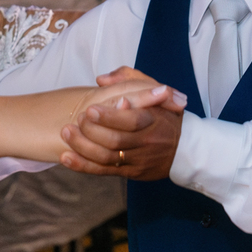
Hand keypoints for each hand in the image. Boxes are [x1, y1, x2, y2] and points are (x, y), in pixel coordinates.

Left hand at [60, 69, 186, 179]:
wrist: (185, 149)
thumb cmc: (164, 114)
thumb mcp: (156, 90)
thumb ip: (130, 78)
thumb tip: (102, 79)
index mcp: (153, 119)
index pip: (131, 120)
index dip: (109, 117)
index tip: (90, 109)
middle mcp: (146, 141)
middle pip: (115, 140)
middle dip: (91, 131)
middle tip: (77, 120)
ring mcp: (138, 159)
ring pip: (107, 157)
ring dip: (82, 146)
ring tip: (67, 133)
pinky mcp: (131, 172)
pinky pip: (104, 171)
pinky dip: (83, 165)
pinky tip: (66, 157)